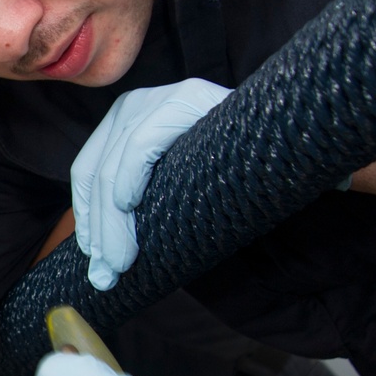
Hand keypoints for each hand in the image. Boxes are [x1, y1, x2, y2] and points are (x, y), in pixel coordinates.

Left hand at [72, 78, 230, 289]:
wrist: (288, 137)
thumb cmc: (234, 169)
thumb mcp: (175, 188)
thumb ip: (140, 204)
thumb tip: (103, 256)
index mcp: (129, 122)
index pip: (88, 169)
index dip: (87, 217)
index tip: (94, 258)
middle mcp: (138, 104)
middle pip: (96, 172)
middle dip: (98, 230)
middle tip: (106, 276)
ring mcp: (160, 98)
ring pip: (113, 168)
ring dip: (112, 223)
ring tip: (121, 263)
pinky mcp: (184, 100)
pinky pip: (141, 147)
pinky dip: (128, 181)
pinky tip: (129, 208)